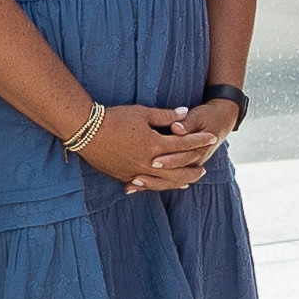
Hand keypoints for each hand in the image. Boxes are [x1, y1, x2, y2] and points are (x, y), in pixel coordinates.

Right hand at [92, 103, 219, 191]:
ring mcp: (136, 171)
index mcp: (154, 144)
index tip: (212, 137)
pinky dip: (158, 186)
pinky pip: (146, 185)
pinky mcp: (124, 176)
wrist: (86, 132)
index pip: (183, 144)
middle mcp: (148, 162)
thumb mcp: (142, 113)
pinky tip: (163, 185)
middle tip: (203, 169)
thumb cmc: (115, 118)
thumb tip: (184, 112)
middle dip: (192, 168)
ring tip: (188, 181)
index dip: (199, 140)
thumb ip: (165, 115)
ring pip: (163, 182)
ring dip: (178, 182)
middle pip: (177, 169)